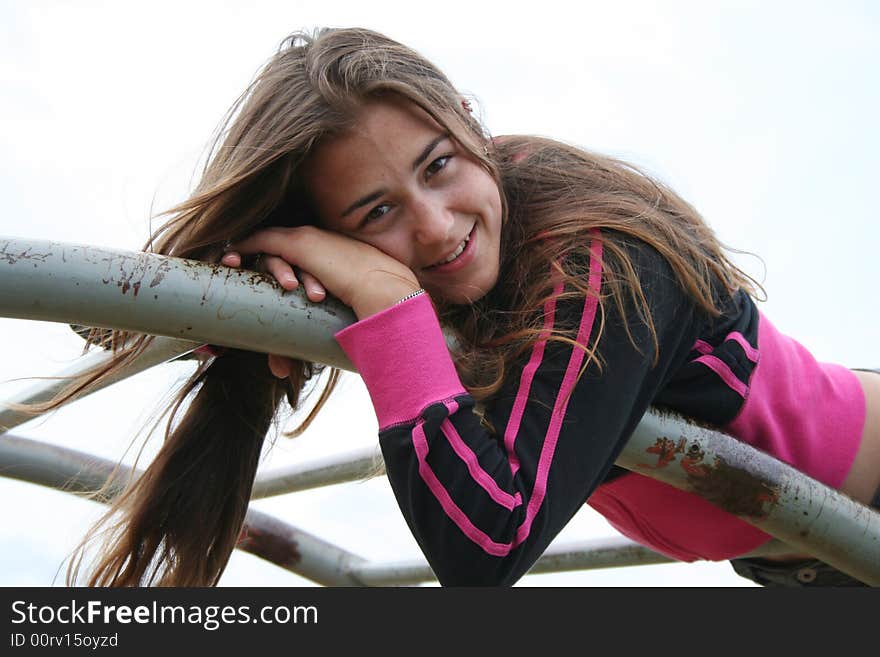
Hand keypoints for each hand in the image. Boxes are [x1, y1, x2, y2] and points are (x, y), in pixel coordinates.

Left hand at [221, 225, 419, 318]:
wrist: (385, 292)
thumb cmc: (374, 309)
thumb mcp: (346, 316)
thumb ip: (329, 331)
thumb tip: (308, 362)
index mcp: (336, 255)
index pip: (302, 256)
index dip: (281, 264)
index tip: (267, 277)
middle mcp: (322, 242)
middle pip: (281, 248)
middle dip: (258, 259)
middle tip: (235, 266)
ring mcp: (310, 240)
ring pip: (270, 245)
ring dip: (248, 255)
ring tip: (228, 264)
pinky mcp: (298, 244)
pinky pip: (261, 241)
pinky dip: (243, 247)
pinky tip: (230, 258)